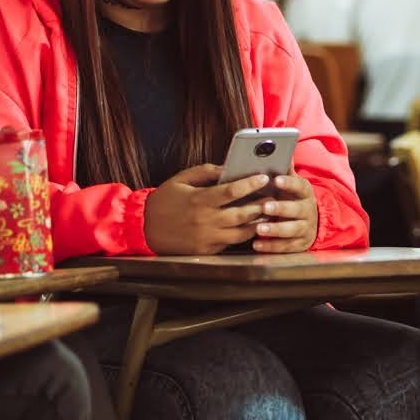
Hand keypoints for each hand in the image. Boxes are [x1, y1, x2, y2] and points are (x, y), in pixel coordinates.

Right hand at [142, 164, 269, 254]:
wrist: (144, 229)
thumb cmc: (164, 201)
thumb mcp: (180, 180)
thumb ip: (204, 172)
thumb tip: (227, 168)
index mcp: (200, 200)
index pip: (232, 191)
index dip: (251, 184)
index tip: (264, 177)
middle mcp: (206, 221)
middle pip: (242, 213)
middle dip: (261, 205)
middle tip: (274, 197)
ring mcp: (208, 238)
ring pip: (242, 233)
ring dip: (258, 224)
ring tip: (269, 214)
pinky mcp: (207, 251)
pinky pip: (231, 244)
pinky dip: (244, 236)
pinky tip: (253, 229)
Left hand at [252, 173, 318, 253]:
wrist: (312, 222)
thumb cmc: (293, 199)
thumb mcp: (293, 184)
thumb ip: (285, 169)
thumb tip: (281, 147)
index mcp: (305, 192)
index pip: (299, 186)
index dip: (288, 183)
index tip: (276, 179)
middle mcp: (308, 210)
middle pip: (296, 210)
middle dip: (280, 208)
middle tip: (265, 207)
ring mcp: (305, 229)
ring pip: (292, 230)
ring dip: (275, 229)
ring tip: (259, 229)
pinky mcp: (299, 244)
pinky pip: (285, 247)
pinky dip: (271, 246)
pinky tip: (257, 244)